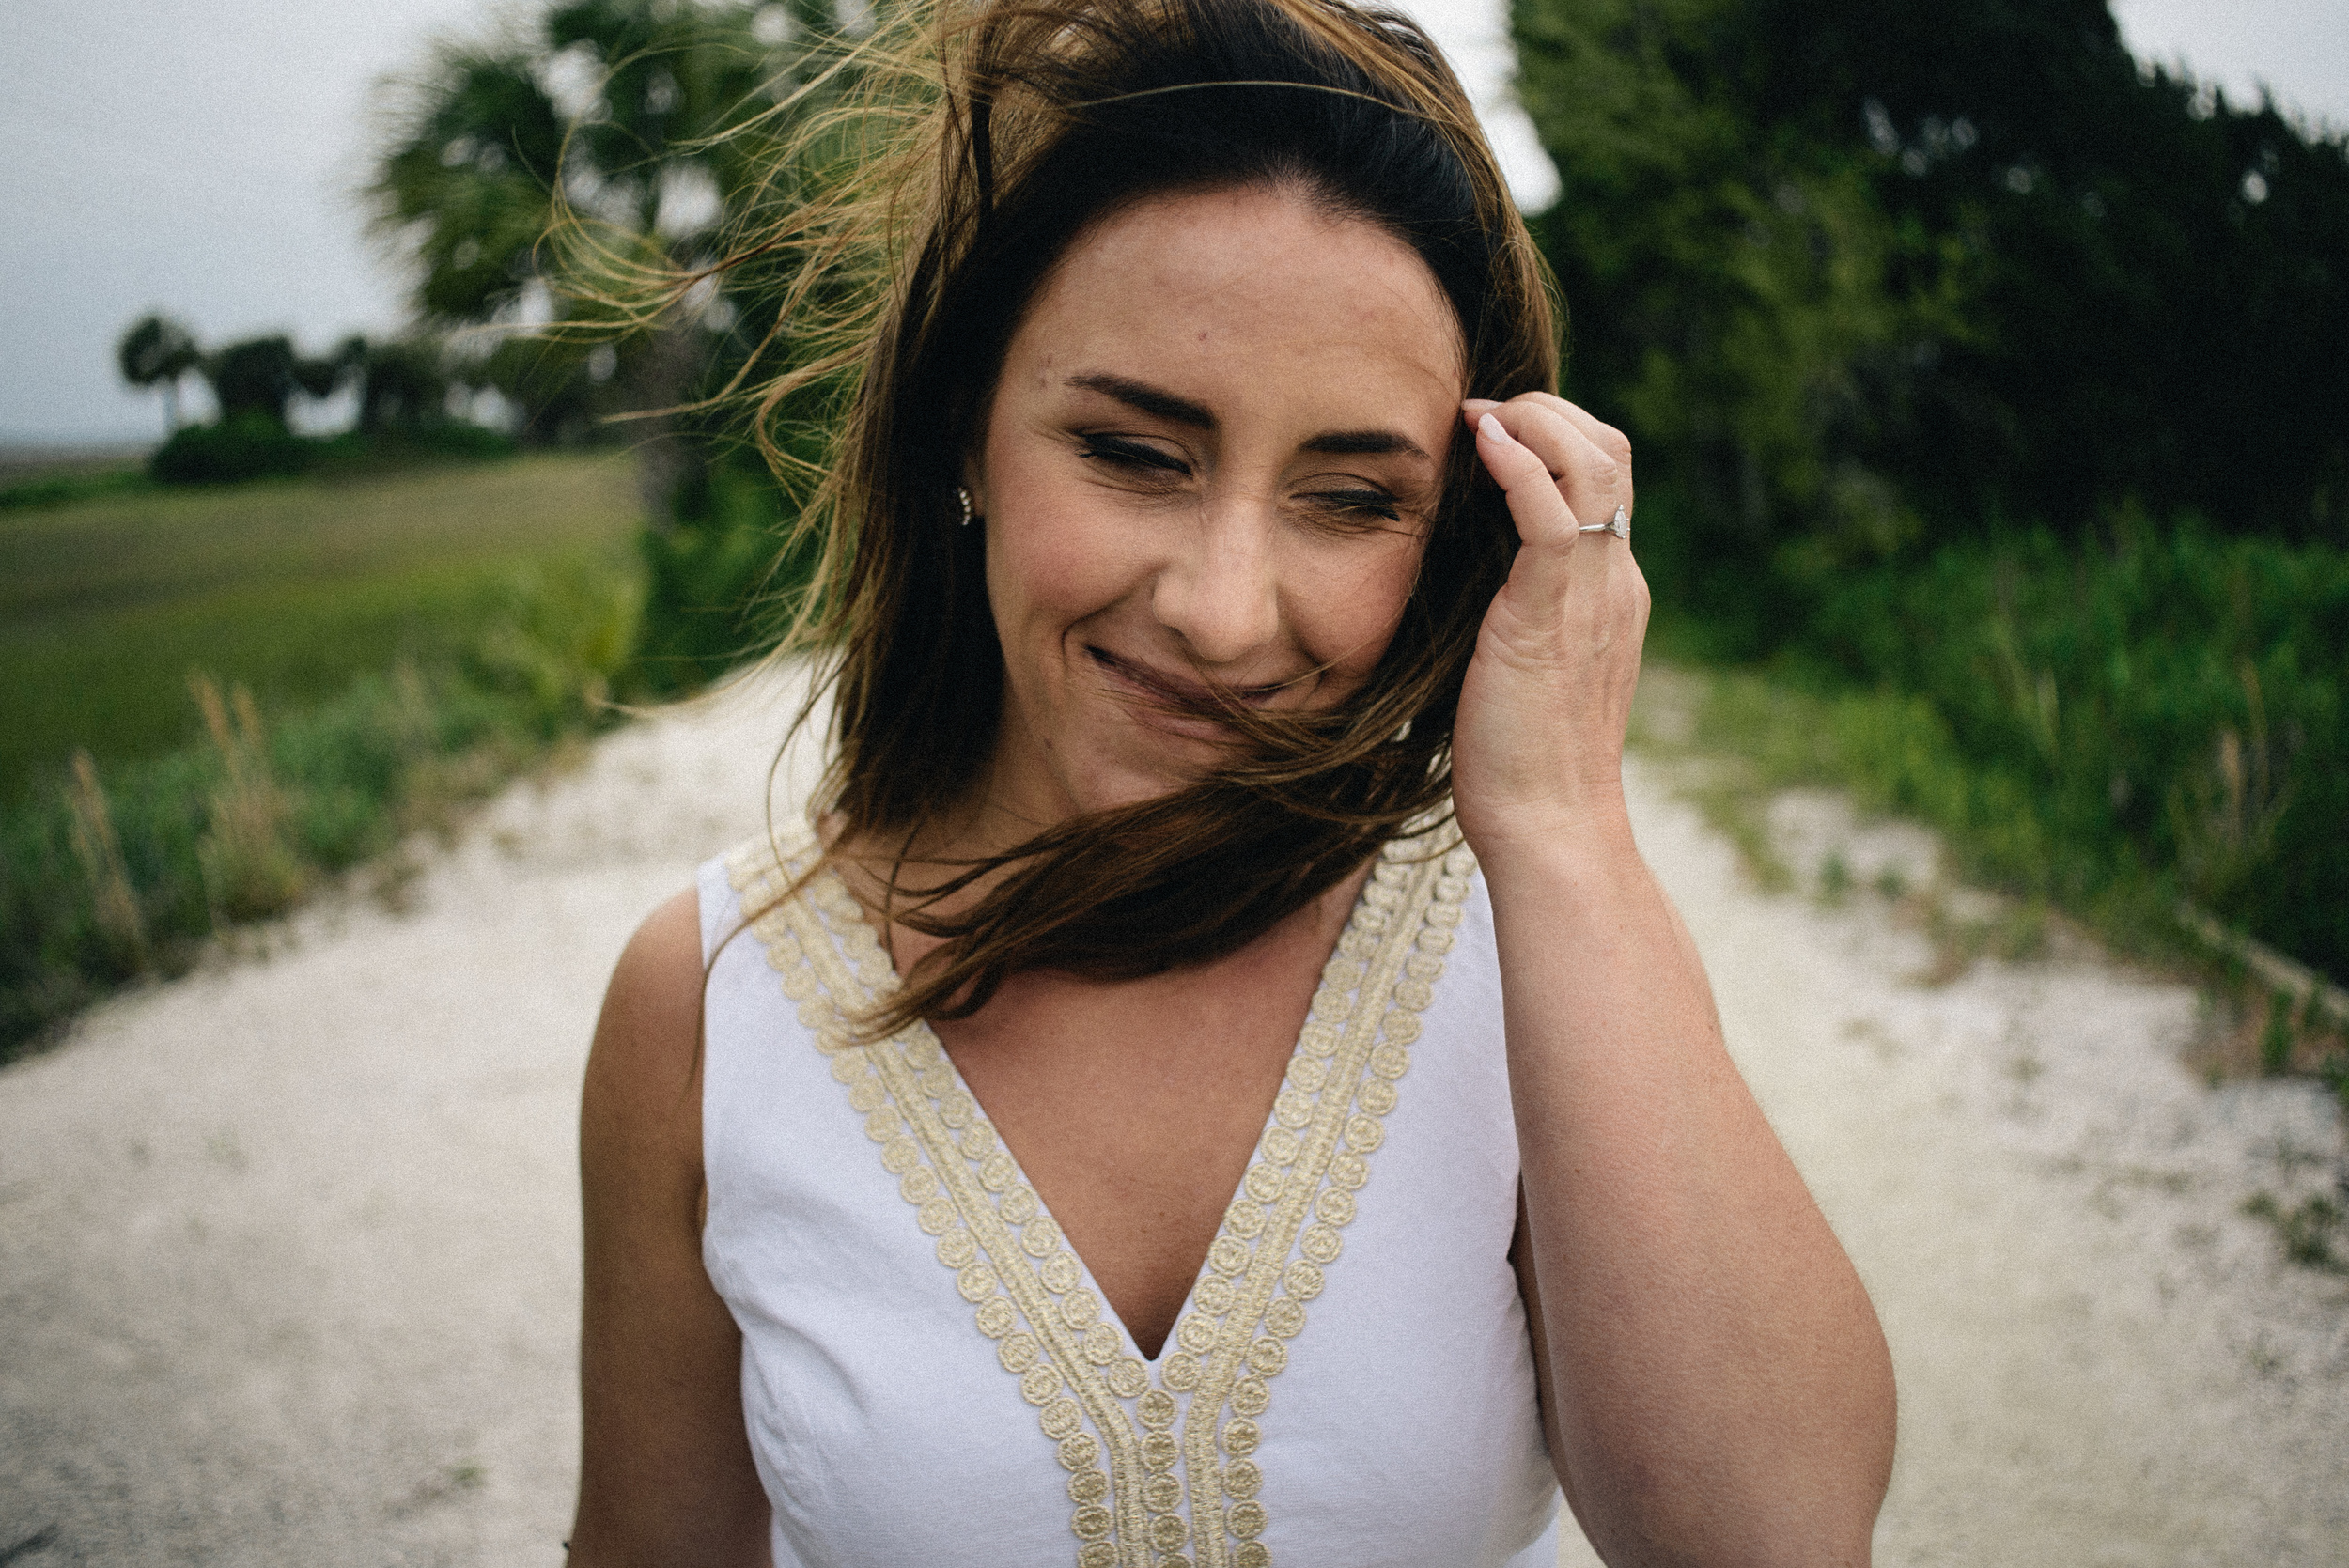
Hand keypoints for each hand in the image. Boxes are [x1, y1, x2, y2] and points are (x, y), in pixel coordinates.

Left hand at [1449, 393, 1649, 864]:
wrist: (1550, 826)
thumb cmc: (1520, 763)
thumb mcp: (1519, 667)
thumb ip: (1511, 613)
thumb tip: (1460, 583)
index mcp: (1610, 591)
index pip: (1605, 478)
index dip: (1555, 435)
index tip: (1492, 430)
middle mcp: (1613, 582)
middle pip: (1611, 452)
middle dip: (1548, 411)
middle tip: (1482, 411)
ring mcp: (1592, 595)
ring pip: (1593, 463)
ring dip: (1534, 420)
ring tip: (1479, 416)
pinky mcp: (1551, 615)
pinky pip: (1552, 515)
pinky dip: (1520, 465)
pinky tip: (1482, 446)